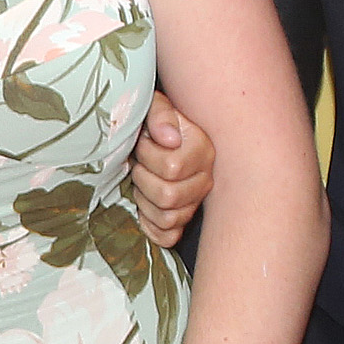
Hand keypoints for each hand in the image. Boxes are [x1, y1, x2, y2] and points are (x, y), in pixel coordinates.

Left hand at [126, 93, 214, 251]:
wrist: (153, 135)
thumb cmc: (152, 122)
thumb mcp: (154, 106)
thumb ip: (161, 116)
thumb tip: (168, 140)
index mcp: (202, 150)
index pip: (172, 168)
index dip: (148, 156)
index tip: (142, 142)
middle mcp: (205, 179)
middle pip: (169, 197)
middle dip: (143, 179)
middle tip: (139, 164)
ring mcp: (195, 202)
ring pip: (167, 218)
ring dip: (144, 200)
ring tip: (141, 181)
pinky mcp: (183, 219)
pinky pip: (168, 237)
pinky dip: (150, 226)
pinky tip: (143, 206)